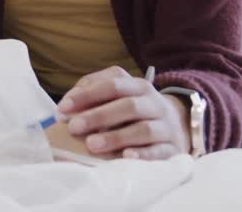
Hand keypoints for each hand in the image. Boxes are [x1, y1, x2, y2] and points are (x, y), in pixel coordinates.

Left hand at [56, 66, 190, 160]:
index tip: (63, 108)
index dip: (87, 94)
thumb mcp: (119, 96)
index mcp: (138, 86)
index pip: (113, 84)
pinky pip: (159, 152)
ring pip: (143, 129)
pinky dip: (143, 155)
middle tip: (73, 127)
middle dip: (98, 116)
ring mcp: (166, 126)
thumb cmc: (136, 112)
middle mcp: (154, 103)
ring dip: (116, 137)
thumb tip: (64, 111)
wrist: (178, 126)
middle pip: (128, 106)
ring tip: (92, 145)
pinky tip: (126, 157)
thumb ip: (92, 96)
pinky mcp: (173, 149)